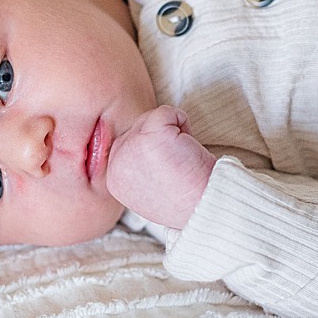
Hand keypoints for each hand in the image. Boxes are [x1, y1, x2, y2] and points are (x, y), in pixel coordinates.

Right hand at [105, 105, 216, 229]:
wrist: (203, 206)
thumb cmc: (184, 200)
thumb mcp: (147, 190)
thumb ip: (136, 168)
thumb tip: (143, 147)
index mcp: (114, 179)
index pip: (126, 145)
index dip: (151, 149)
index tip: (167, 169)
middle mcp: (116, 163)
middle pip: (136, 128)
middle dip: (160, 139)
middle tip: (175, 165)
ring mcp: (131, 148)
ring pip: (150, 119)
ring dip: (171, 131)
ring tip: (180, 158)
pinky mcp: (150, 135)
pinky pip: (166, 112)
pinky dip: (183, 122)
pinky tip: (186, 147)